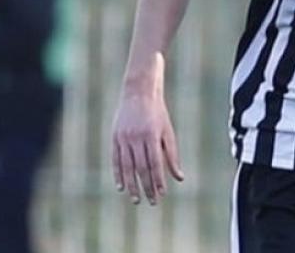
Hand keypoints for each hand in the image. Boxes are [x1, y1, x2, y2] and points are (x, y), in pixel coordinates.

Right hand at [111, 87, 184, 205]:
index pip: (155, 164)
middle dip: (146, 187)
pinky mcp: (115, 137)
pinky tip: (121, 187)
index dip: (158, 181)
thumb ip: (172, 155)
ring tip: (136, 199)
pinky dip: (118, 174)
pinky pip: (115, 160)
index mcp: (152, 136)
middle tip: (151, 202)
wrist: (138, 93)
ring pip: (127, 167)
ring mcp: (124, 138)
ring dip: (131, 185)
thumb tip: (179, 177)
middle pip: (141, 168)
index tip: (161, 194)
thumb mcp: (168, 132)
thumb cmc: (158, 114)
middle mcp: (136, 138)